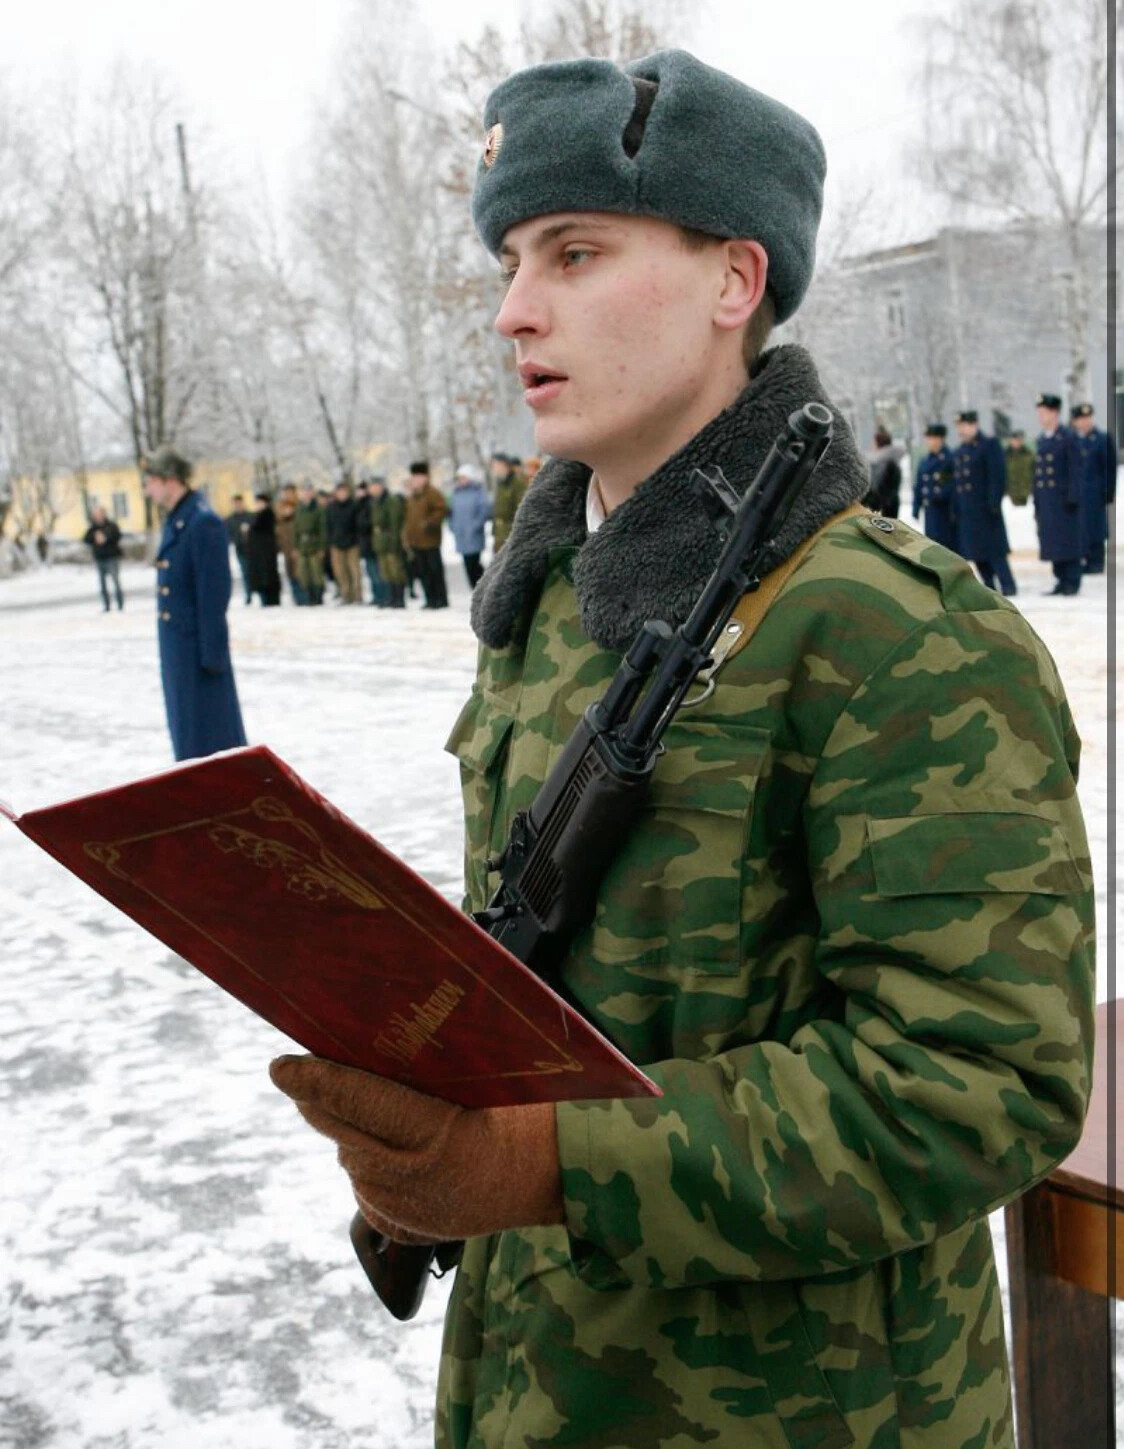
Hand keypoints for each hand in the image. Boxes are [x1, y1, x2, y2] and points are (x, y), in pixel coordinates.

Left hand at [269, 1055, 562, 1241]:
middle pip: (341, 1130)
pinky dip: (366, 1162)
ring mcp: (406, 1209)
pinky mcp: (405, 1227)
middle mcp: (412, 1179)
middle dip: (315, 1100)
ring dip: (346, 1130)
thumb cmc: (521, 1111)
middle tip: (295, 1074)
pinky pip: (365, 1188)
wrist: (551, 1173)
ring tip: (355, 1104)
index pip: (357, 1100)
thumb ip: (420, 1074)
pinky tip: (382, 1144)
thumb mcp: (480, 1079)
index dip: (314, 1081)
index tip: (280, 1066)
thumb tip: (359, 1048)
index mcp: (435, 1135)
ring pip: (349, 1157)